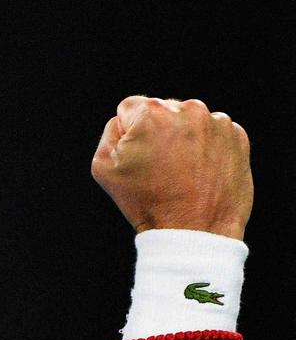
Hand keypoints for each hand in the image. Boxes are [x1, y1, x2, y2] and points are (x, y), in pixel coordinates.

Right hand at [91, 96, 252, 238]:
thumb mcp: (103, 167)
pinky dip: (206, 147)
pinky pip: (213, 133)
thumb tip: (126, 121)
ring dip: (183, 139)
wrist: (194, 231)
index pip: (130, 108)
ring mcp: (217, 122)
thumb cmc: (146, 202)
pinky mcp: (237, 136)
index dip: (128, 134)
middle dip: (158, 133)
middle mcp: (188, 109)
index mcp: (151, 113)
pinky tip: (200, 172)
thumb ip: (110, 132)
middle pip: (162, 111)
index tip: (138, 158)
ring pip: (189, 121)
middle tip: (159, 168)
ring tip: (181, 172)